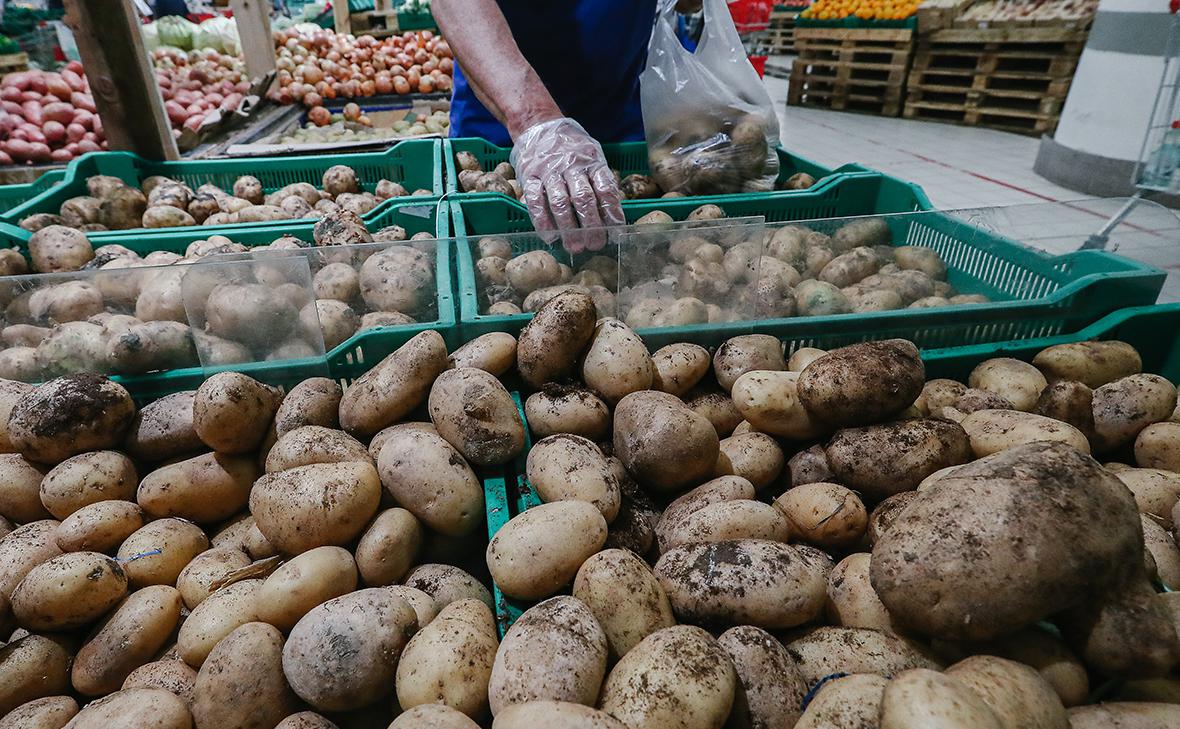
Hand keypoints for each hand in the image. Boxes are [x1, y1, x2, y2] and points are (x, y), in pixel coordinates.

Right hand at [510, 117, 624, 251]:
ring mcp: (549, 171)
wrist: (539, 126)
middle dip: (591, 225)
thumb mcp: (593, 155)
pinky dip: (542, 221)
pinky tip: (550, 237)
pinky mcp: (529, 176)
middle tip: (595, 244)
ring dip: (568, 228)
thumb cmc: (572, 148)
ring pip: (560, 202)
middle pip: (583, 199)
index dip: (611, 212)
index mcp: (592, 161)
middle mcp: (571, 165)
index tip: (615, 232)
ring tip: (575, 247)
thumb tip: (615, 213)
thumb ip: (602, 180)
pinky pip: (535, 201)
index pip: (605, 189)